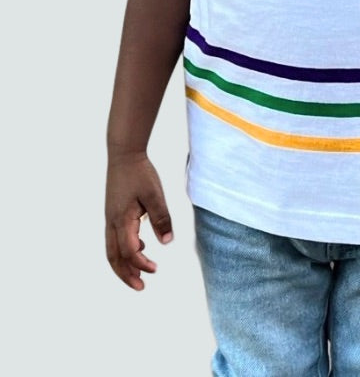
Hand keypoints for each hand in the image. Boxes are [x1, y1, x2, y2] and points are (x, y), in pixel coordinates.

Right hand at [105, 151, 173, 289]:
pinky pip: (114, 240)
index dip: (141, 264)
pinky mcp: (113, 214)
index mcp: (122, 220)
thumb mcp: (154, 194)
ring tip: (138, 275)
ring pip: (111, 251)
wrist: (124, 155)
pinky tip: (140, 248)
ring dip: (123, 266)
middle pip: (114, 258)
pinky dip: (123, 251)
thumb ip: (161, 218)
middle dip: (126, 275)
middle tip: (141, 287)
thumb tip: (168, 242)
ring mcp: (110, 219)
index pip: (129, 251)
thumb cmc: (140, 173)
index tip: (155, 269)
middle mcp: (112, 223)